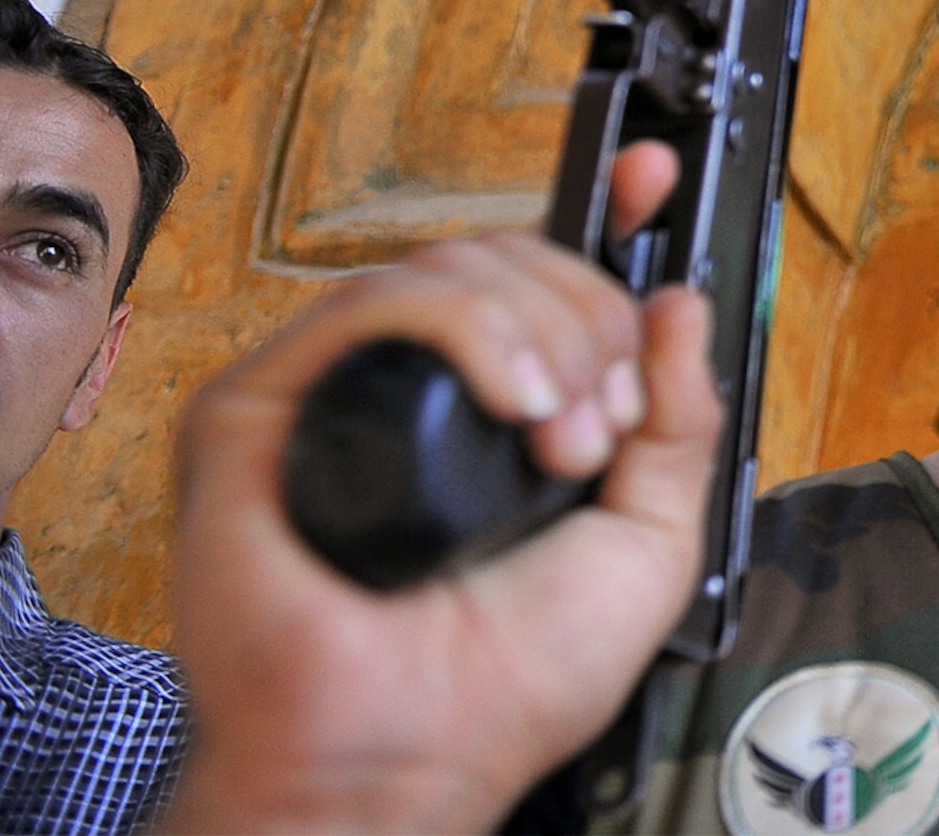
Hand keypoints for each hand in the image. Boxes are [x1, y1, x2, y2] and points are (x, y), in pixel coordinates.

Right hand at [165, 143, 717, 832]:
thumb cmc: (507, 680)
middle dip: (591, 316)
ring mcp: (331, 394)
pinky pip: (366, 306)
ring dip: (543, 331)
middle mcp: (410, 391)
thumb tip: (681, 303)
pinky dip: (465, 330)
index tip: (653, 178)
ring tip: (567, 438)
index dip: (597, 213)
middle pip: (507, 261)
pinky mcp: (257, 412)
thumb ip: (679, 421)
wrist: (410, 761)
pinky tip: (515, 402)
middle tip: (610, 419)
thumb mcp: (649, 538)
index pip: (534, 274)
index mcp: (490, 408)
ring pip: (447, 268)